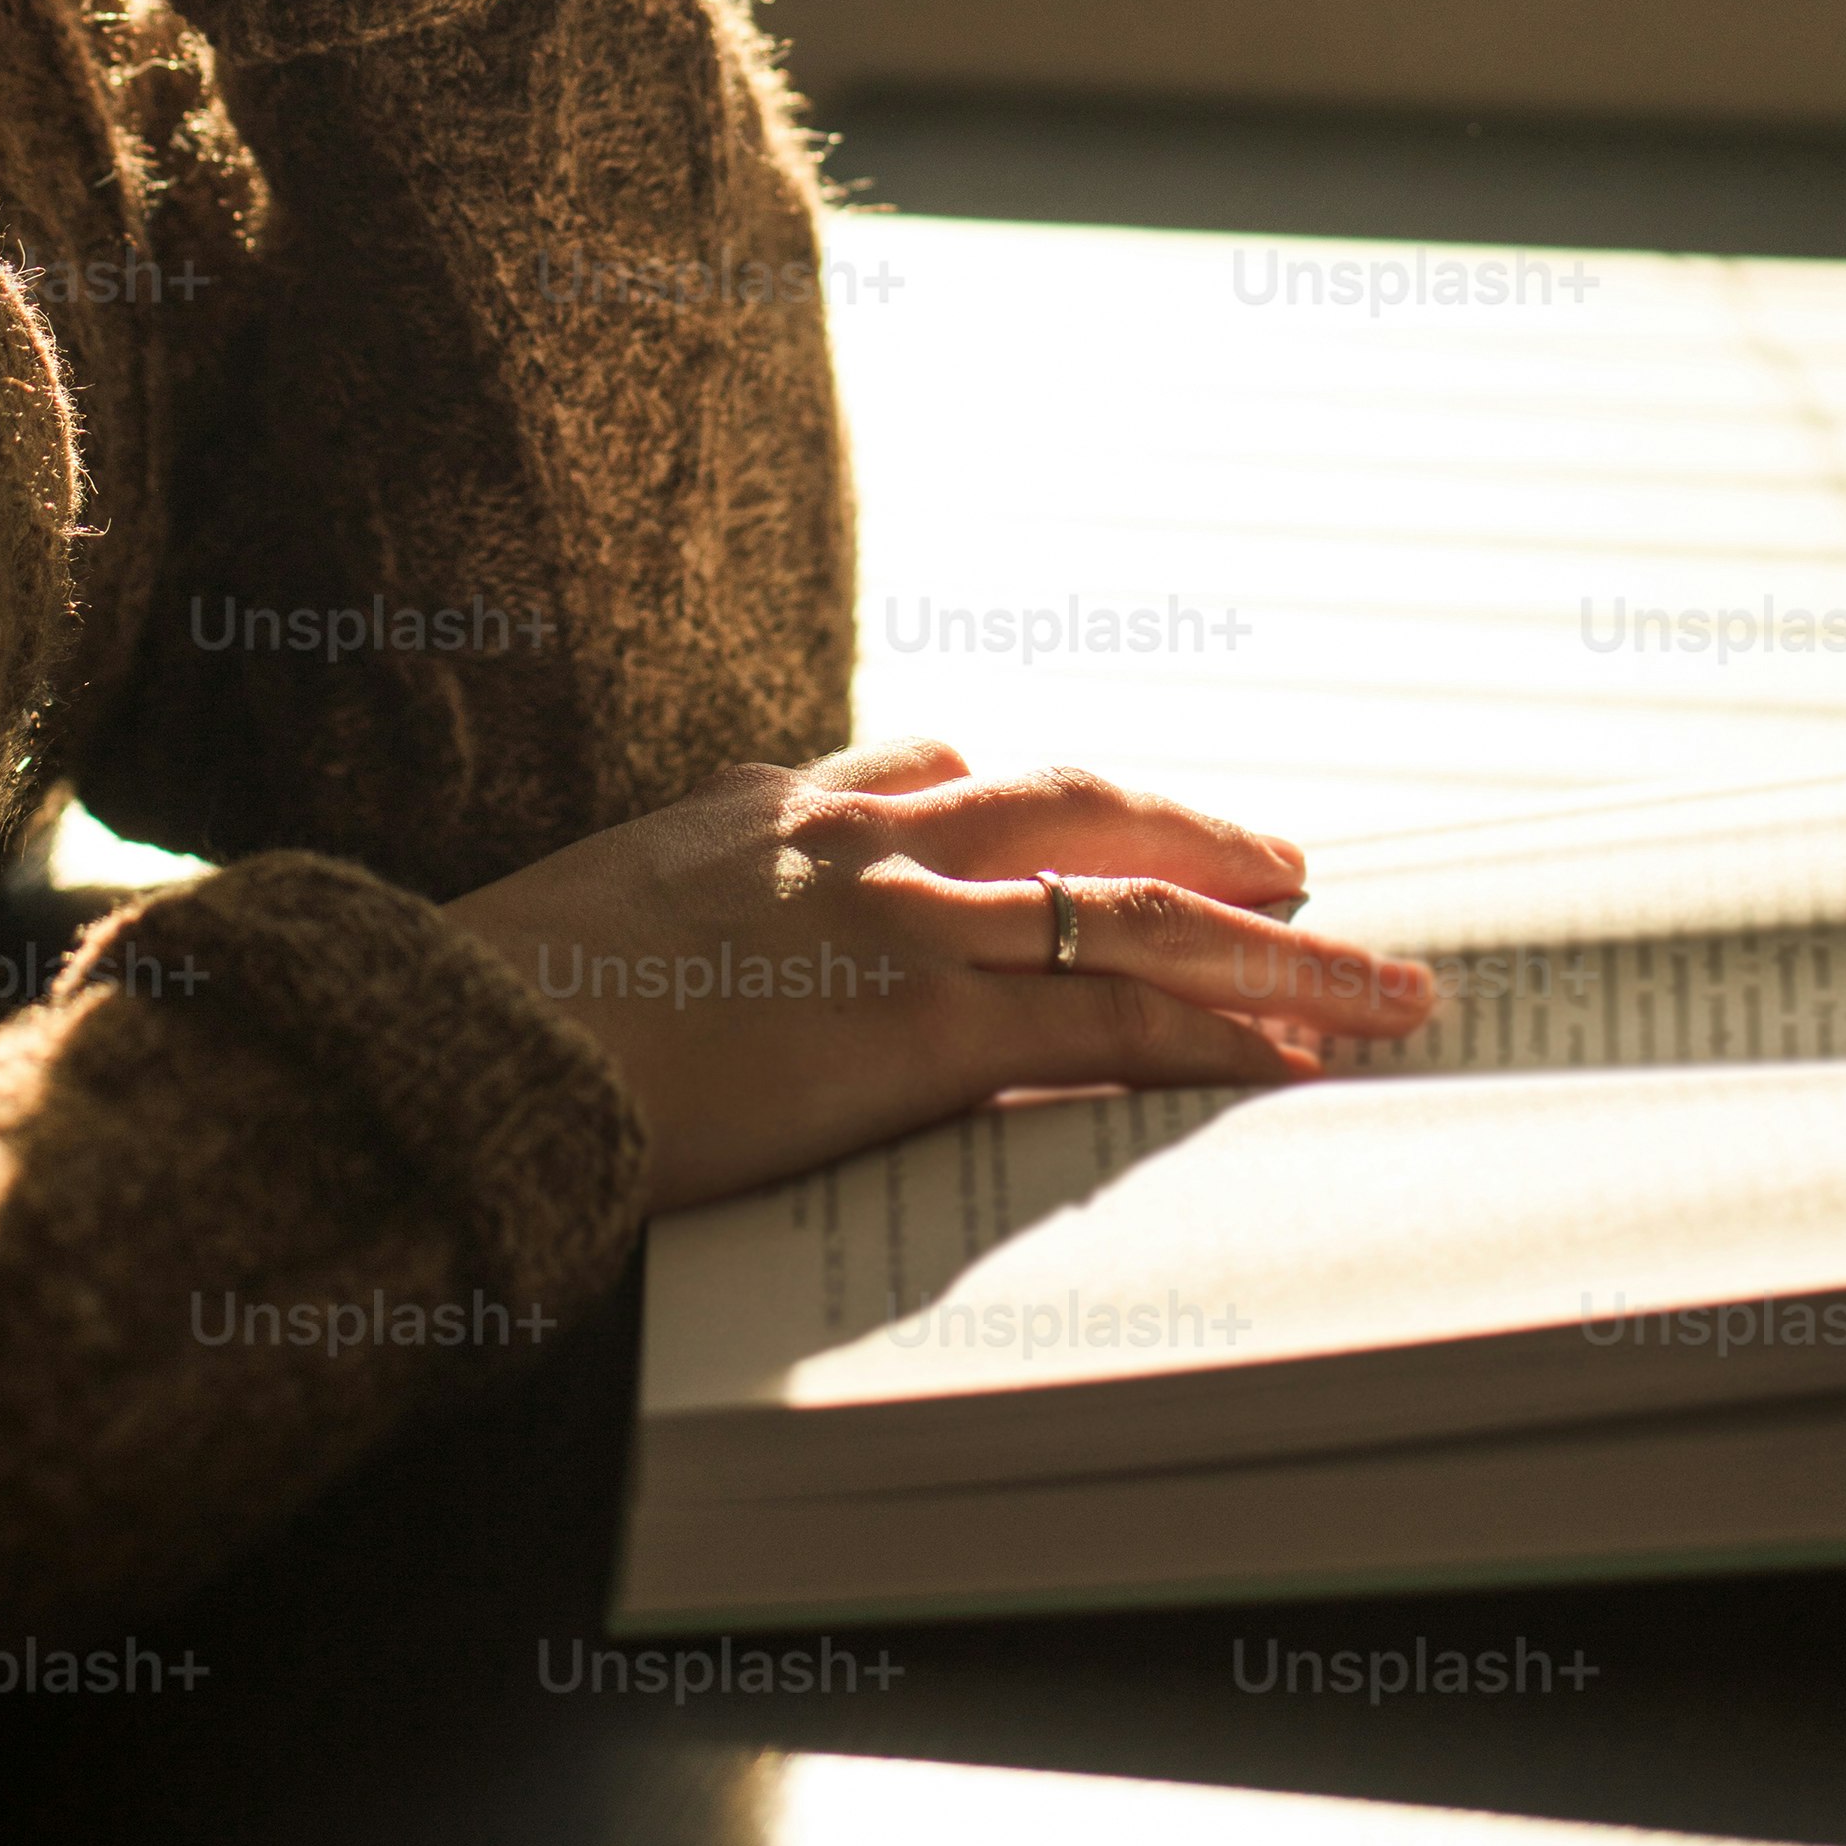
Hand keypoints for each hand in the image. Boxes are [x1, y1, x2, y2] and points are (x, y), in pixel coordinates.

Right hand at [448, 737, 1439, 1213]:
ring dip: (1270, 949)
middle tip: (1298, 873)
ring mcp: (902, 923)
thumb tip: (714, 924)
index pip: (952, 777)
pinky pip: (1110, 1023)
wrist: (470, 1040)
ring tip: (1375, 985)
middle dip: (1202, 839)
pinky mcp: (922, 1022)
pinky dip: (1213, 1039)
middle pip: (1081, 811)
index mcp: (774, 807)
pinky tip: (1288, 1068)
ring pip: (1134, 910)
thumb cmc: (509, 1005)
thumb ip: (688, 895)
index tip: (1121, 833)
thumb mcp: (610, 911)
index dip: (1060, 813)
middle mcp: (861, 839)